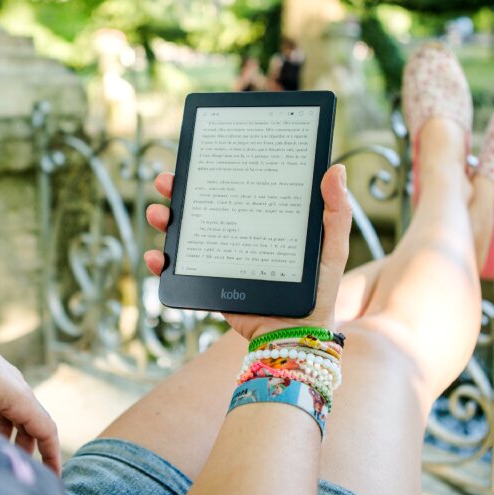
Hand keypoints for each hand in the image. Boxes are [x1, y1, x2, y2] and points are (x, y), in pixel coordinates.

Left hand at [0, 300, 62, 474]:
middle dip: (30, 452)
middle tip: (21, 476)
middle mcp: (17, 388)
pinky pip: (1, 408)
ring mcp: (3, 382)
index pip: (47, 431)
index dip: (53, 457)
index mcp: (19, 397)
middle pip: (33, 426)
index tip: (54, 480)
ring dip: (11, 439)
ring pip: (15, 418)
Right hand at [143, 164, 351, 341]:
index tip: (200, 155)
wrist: (295, 339)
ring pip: (185, 234)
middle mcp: (239, 235)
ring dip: (165, 220)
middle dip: (179, 191)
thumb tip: (335, 169)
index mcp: (264, 220)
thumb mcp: (332, 249)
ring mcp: (221, 260)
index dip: (215, 171)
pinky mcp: (210, 284)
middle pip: (203, 206)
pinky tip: (156, 256)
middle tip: (166, 181)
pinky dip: (162, 263)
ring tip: (158, 213)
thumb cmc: (320, 293)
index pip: (236, 188)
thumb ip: (336, 213)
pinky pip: (179, 272)